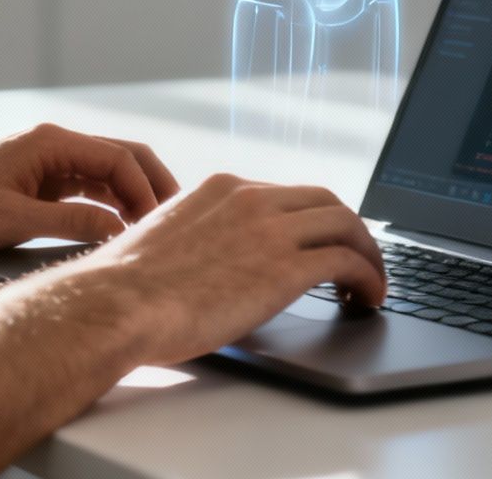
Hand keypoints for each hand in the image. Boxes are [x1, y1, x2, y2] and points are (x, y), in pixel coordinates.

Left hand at [0, 123, 180, 251]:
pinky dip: (111, 206)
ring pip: (109, 174)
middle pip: (123, 157)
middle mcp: (57, 145)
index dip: (144, 190)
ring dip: (134, 198)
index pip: (117, 158)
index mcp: (51, 143)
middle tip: (175, 222)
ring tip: (154, 232)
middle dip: (152, 187)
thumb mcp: (12, 220)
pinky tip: (123, 230)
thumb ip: (69, 224)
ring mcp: (51, 162)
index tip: (157, 224)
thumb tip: (119, 231)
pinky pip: (90, 188)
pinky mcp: (44, 181)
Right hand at [73, 173, 386, 364]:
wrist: (117, 303)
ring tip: (373, 282)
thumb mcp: (167, 239)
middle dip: (349, 230)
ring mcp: (271, 229)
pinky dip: (369, 276)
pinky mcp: (286, 268)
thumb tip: (210, 265)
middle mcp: (251, 198)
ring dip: (368, 253)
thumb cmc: (127, 288)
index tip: (322, 240)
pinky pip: (347, 261)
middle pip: (325, 200)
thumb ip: (201, 238)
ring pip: (345, 224)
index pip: (286, 194)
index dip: (313, 219)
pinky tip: (369, 297)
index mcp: (222, 188)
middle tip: (360, 258)